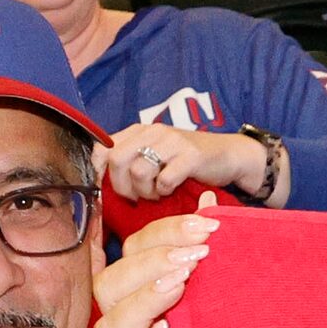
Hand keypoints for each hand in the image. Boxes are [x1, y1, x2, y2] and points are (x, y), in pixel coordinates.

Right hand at [90, 201, 218, 327]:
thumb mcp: (223, 292)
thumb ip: (210, 248)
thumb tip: (209, 202)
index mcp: (142, 290)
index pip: (136, 250)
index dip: (166, 232)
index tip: (207, 225)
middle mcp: (128, 322)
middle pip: (111, 284)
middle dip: (152, 262)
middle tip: (195, 256)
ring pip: (111, 327)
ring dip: (144, 300)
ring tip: (180, 287)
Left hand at [101, 122, 270, 202]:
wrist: (228, 155)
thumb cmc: (186, 161)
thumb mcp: (155, 155)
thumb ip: (130, 160)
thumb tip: (101, 178)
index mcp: (140, 130)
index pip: (103, 147)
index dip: (98, 170)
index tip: (106, 188)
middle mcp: (153, 131)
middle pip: (117, 159)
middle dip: (121, 186)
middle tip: (136, 196)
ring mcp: (173, 142)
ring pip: (138, 172)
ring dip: (145, 191)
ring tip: (157, 193)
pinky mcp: (190, 156)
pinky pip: (164, 180)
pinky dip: (165, 191)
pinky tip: (171, 190)